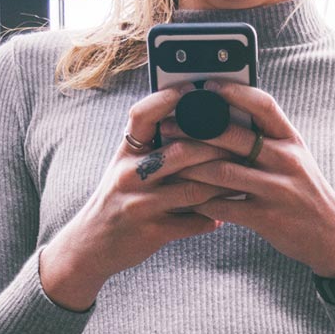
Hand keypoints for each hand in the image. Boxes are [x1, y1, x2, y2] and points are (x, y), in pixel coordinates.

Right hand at [38, 87, 235, 310]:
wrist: (91, 244)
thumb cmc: (117, 199)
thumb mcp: (125, 167)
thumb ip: (152, 148)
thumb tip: (196, 125)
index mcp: (126, 154)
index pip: (142, 115)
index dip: (168, 99)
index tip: (194, 89)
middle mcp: (130, 175)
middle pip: (181, 152)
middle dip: (216, 149)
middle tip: (243, 145)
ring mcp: (140, 204)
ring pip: (193, 189)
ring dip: (222, 186)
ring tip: (241, 181)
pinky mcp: (152, 232)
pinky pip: (192, 223)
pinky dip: (211, 219)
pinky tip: (223, 216)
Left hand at [169, 82, 334, 275]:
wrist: (331, 235)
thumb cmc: (304, 192)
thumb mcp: (294, 159)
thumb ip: (266, 140)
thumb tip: (224, 118)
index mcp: (292, 140)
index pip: (263, 105)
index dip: (234, 92)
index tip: (207, 86)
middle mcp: (286, 161)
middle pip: (235, 137)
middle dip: (196, 130)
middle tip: (169, 126)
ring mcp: (277, 190)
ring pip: (223, 172)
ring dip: (191, 167)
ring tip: (168, 162)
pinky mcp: (266, 218)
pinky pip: (224, 207)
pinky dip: (201, 203)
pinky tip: (185, 199)